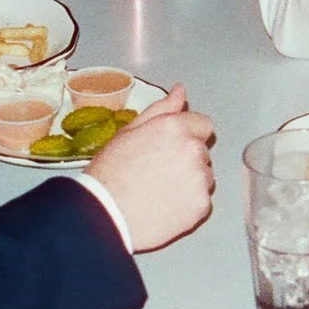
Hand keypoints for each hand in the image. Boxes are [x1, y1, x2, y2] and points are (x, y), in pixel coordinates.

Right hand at [86, 86, 216, 251]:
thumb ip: (161, 109)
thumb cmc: (109, 176)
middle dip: (186, 159)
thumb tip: (179, 92)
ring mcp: (199, 178)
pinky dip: (189, 204)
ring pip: (204, 176)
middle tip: (158, 171)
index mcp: (174, 127)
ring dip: (190, 181)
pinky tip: (165, 205)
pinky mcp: (201, 204)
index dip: (187, 135)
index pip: (203, 124)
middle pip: (202, 151)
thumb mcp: (128, 132)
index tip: (172, 147)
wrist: (105, 216)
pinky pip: (202, 200)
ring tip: (159, 190)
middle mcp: (192, 149)